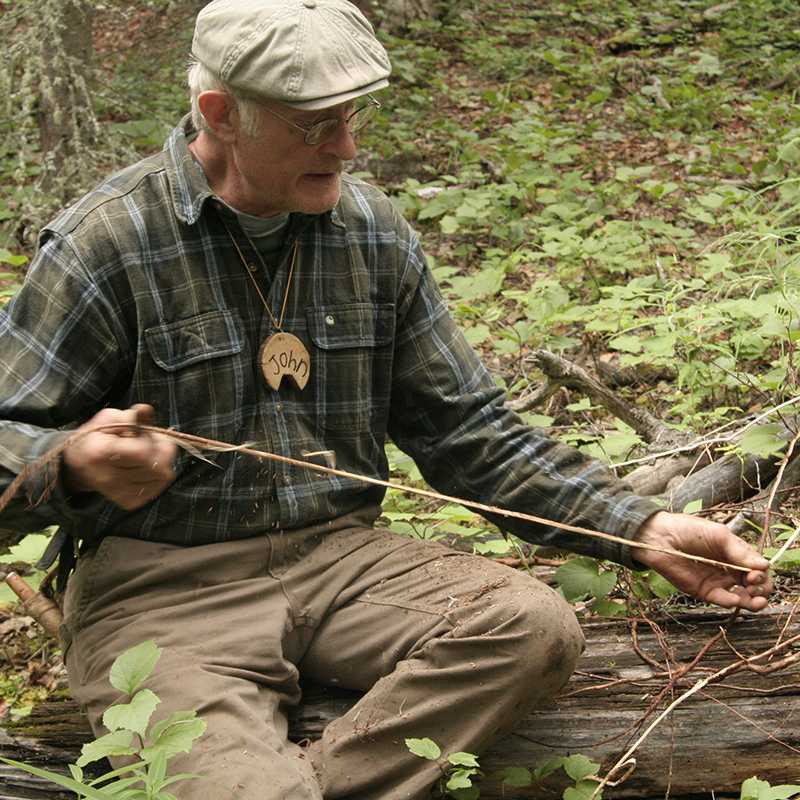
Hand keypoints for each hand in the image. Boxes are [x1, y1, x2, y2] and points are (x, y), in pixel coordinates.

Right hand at [62, 404, 176, 509]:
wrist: (78, 466)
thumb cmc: (96, 438)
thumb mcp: (108, 418)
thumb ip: (130, 415)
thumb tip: (146, 410)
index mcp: (101, 453)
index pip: (142, 452)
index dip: (152, 440)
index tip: (147, 433)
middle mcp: (110, 478)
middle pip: (158, 467)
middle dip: (163, 450)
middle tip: (154, 442)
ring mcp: (120, 493)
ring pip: (163, 478)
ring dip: (163, 463)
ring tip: (150, 454)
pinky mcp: (128, 502)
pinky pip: (158, 488)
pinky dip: (158, 476)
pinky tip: (147, 467)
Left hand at [634, 511, 772, 610]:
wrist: (660, 537)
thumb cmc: (689, 530)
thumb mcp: (719, 535)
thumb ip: (740, 551)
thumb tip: (765, 565)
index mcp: (736, 554)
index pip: (759, 568)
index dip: (763, 573)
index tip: (756, 573)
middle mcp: (731, 569)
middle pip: (757, 585)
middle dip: (762, 588)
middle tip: (754, 584)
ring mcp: (719, 581)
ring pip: (745, 598)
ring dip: (754, 602)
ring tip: (755, 599)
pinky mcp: (705, 591)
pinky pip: (724, 600)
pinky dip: (733, 602)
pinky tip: (735, 599)